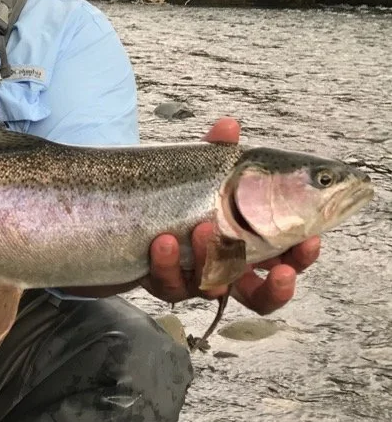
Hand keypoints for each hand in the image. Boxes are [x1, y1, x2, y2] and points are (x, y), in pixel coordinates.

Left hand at [144, 117, 320, 313]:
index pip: (284, 258)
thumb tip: (228, 125)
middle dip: (275, 288)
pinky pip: (167, 283)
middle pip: (260, 295)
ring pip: (211, 289)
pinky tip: (164, 242)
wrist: (113, 213)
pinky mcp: (159, 282)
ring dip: (213, 262)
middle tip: (280, 271)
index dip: (301, 256)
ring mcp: (191, 278)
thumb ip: (215, 153)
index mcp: (244, 242)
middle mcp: (222, 268)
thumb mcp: (196, 171)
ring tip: (205, 229)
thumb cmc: (170, 194)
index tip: (309, 240)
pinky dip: (167, 263)